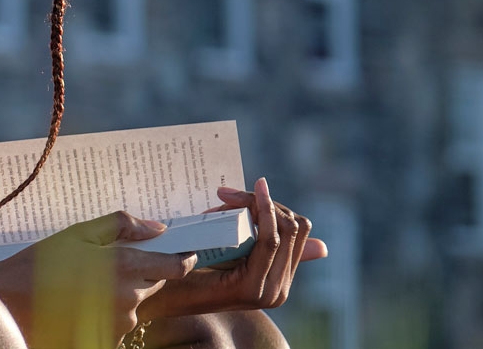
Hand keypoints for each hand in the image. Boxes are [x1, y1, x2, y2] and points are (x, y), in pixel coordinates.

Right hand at [0, 211, 195, 348]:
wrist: (9, 302)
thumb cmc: (40, 265)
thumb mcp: (78, 233)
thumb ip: (121, 226)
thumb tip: (157, 227)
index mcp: (124, 265)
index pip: (175, 266)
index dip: (181, 259)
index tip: (182, 254)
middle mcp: (128, 296)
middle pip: (152, 283)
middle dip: (138, 273)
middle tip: (105, 267)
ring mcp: (119, 323)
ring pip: (133, 304)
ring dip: (119, 295)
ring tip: (83, 288)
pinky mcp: (108, 340)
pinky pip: (117, 324)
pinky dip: (105, 315)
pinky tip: (79, 307)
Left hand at [137, 177, 327, 320]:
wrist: (160, 295)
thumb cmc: (189, 269)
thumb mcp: (231, 249)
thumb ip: (257, 238)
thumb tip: (322, 245)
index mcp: (278, 279)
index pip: (298, 231)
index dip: (276, 205)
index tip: (252, 188)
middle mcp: (280, 289)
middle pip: (293, 227)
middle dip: (264, 202)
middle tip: (228, 195)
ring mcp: (269, 292)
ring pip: (283, 231)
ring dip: (255, 205)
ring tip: (225, 198)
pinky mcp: (252, 288)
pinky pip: (268, 241)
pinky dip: (260, 214)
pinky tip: (240, 201)